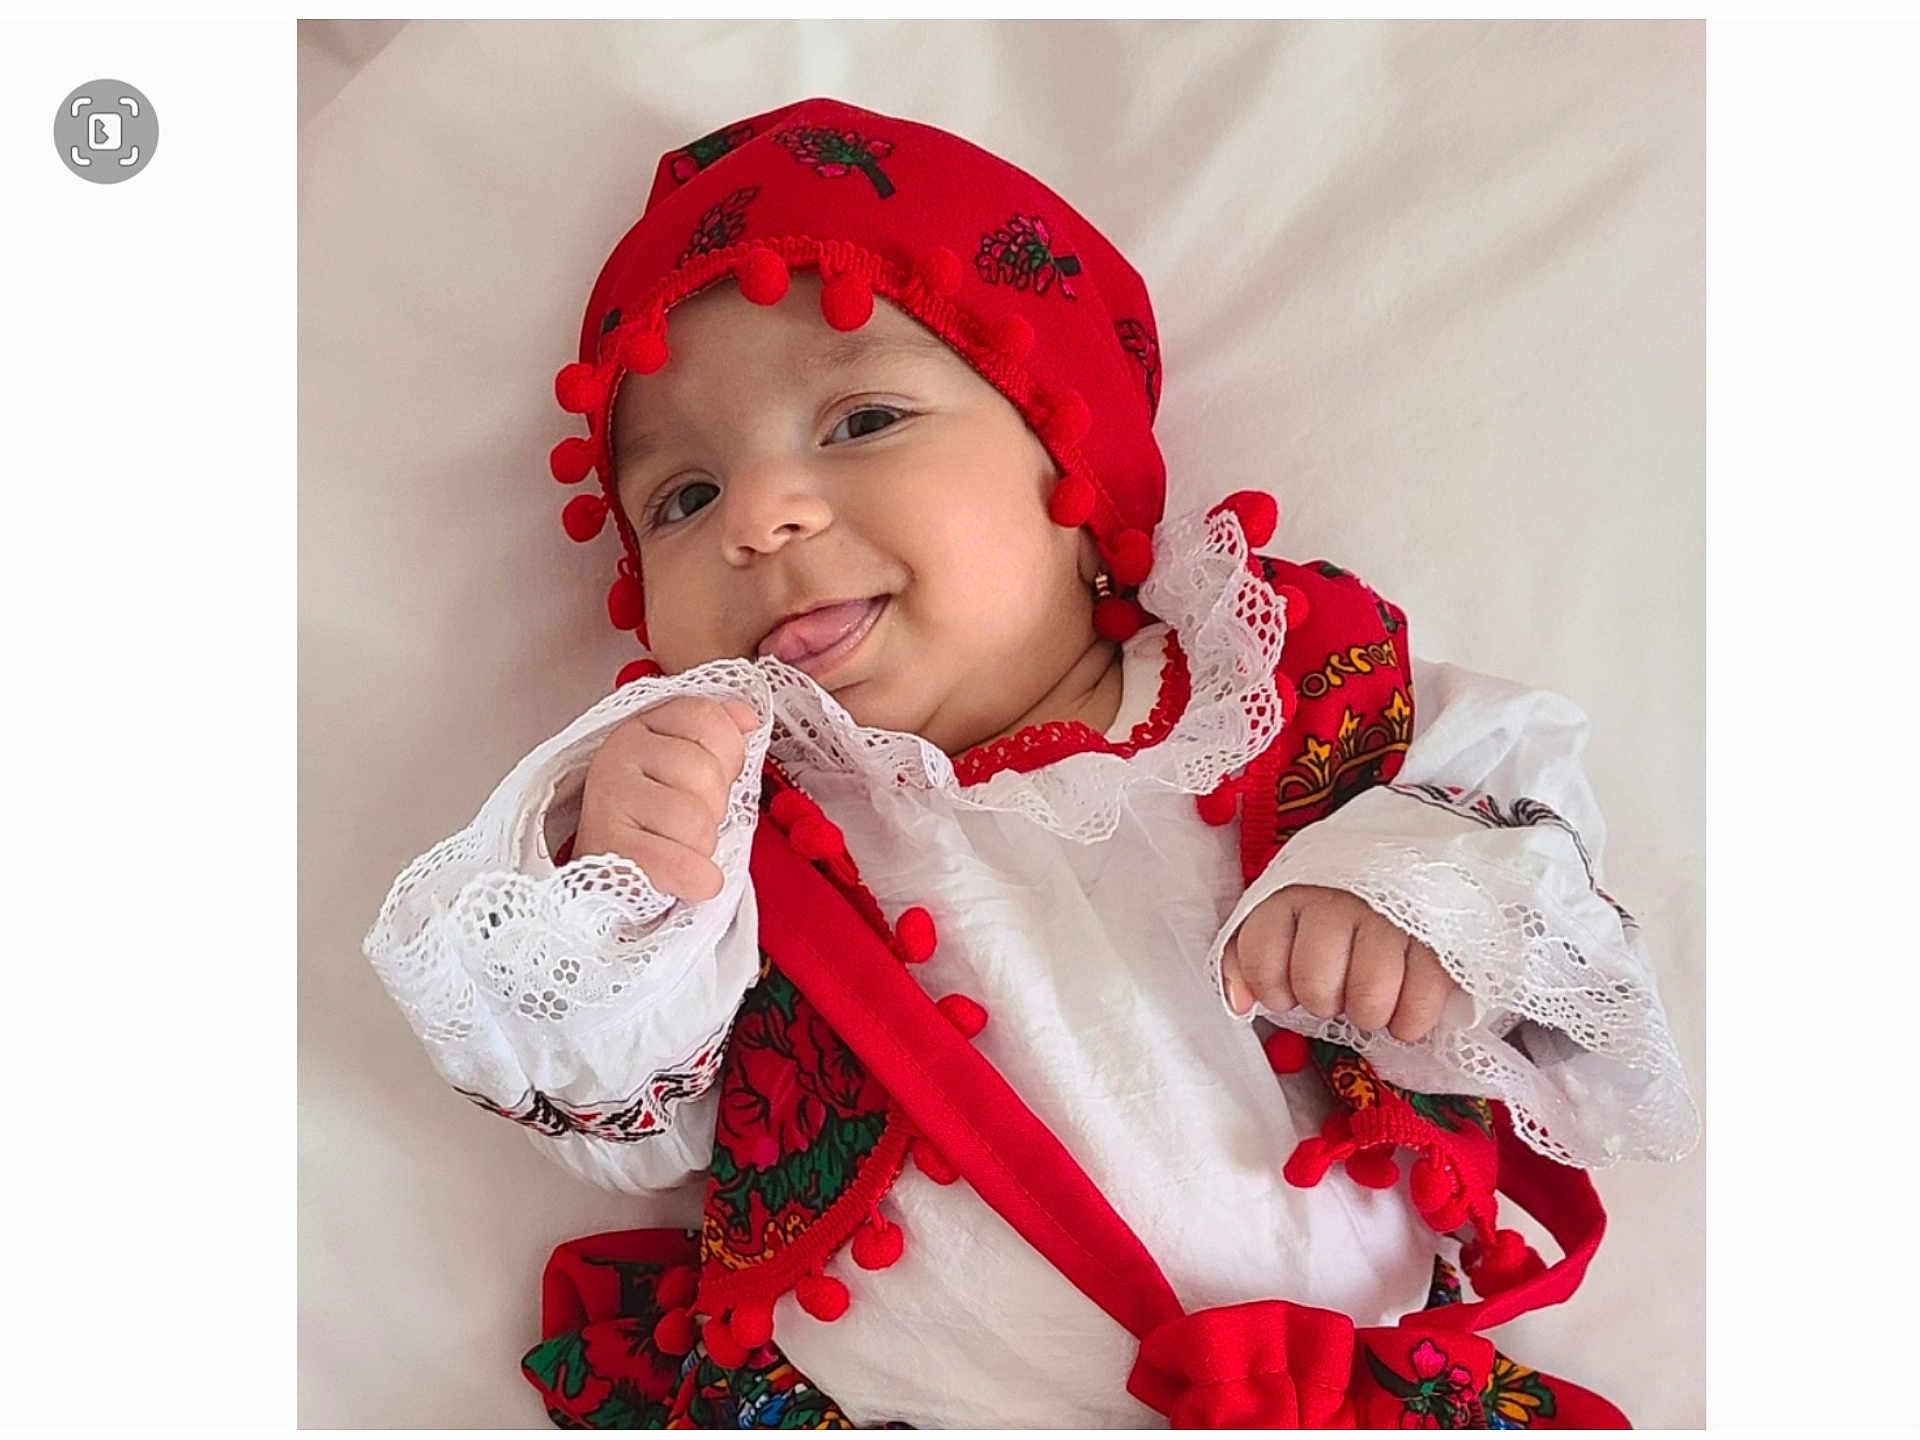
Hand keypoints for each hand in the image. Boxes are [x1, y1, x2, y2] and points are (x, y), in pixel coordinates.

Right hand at [574, 695, 759, 902]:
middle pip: (705, 772)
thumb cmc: (653, 819)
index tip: (714, 776)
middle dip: (714, 807)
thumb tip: (747, 719)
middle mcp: (619, 755)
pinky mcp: (611, 851)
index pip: (707, 718)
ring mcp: (611, 801)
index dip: (727, 754)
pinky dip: (699, 880)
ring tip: (679, 847)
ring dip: (703, 846)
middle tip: (689, 821)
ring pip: (697, 821)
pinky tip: (688, 877)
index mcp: (642, 727)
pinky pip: (684, 866)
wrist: (608, 872)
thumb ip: (716, 736)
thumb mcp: (684, 767)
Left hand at [1221, 884, 1460, 1041]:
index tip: (1286, 990)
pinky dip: (1408, 1022)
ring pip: (1368, 1000)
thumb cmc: (1338, 907)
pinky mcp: (1441, 942)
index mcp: (1295, 893)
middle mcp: (1342, 901)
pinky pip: (1418, 1008)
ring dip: (1369, 1014)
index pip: (1261, 954)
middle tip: (1339, 990)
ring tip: (1374, 998)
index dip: (1271, 987)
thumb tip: (1239, 1004)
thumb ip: (1248, 957)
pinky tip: (1405, 1007)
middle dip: (1323, 1001)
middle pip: (1314, 984)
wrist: (1417, 862)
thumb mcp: (1285, 918)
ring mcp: (1394, 919)